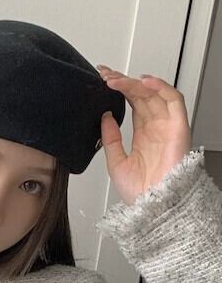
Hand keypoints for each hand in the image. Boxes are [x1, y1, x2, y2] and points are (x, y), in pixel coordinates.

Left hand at [96, 65, 192, 205]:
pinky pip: (173, 99)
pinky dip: (160, 86)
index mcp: (143, 134)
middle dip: (123, 81)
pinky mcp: (178, 126)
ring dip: (135, 83)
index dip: (119, 89)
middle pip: (142, 94)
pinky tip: (143, 81)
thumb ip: (110, 138)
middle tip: (105, 75)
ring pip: (154, 93)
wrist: (153, 207)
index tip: (102, 79)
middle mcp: (156, 127)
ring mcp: (167, 125)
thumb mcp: (115, 161)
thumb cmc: (139, 192)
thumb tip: (105, 116)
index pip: (133, 102)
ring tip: (115, 79)